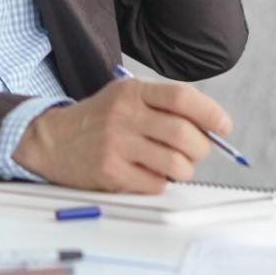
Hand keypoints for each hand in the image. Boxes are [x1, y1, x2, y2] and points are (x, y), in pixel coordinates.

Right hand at [11, 77, 233, 193]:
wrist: (52, 140)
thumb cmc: (100, 120)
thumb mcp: (125, 97)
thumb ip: (164, 106)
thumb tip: (213, 128)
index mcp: (131, 91)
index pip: (181, 98)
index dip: (210, 113)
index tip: (223, 126)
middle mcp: (123, 115)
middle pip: (185, 135)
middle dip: (200, 148)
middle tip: (194, 151)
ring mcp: (116, 143)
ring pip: (177, 165)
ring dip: (183, 169)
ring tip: (169, 164)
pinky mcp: (111, 171)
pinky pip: (157, 185)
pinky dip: (159, 182)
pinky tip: (143, 172)